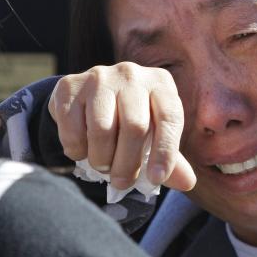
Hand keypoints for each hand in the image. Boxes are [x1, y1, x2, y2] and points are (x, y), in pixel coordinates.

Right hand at [47, 63, 196, 190]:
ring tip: (103, 166)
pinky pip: (72, 127)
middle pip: (135, 126)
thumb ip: (171, 159)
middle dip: (128, 163)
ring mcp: (99, 76)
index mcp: (160, 83)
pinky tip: (81, 151)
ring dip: (101, 158)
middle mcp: (132, 74)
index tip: (156, 179)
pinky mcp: (69, 85)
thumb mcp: (155, 134)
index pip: (170, 118)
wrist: (89, 96)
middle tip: (122, 182)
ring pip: (102, 128)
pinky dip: (76, 149)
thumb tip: (188, 182)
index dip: (165, 152)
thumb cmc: (131, 119)